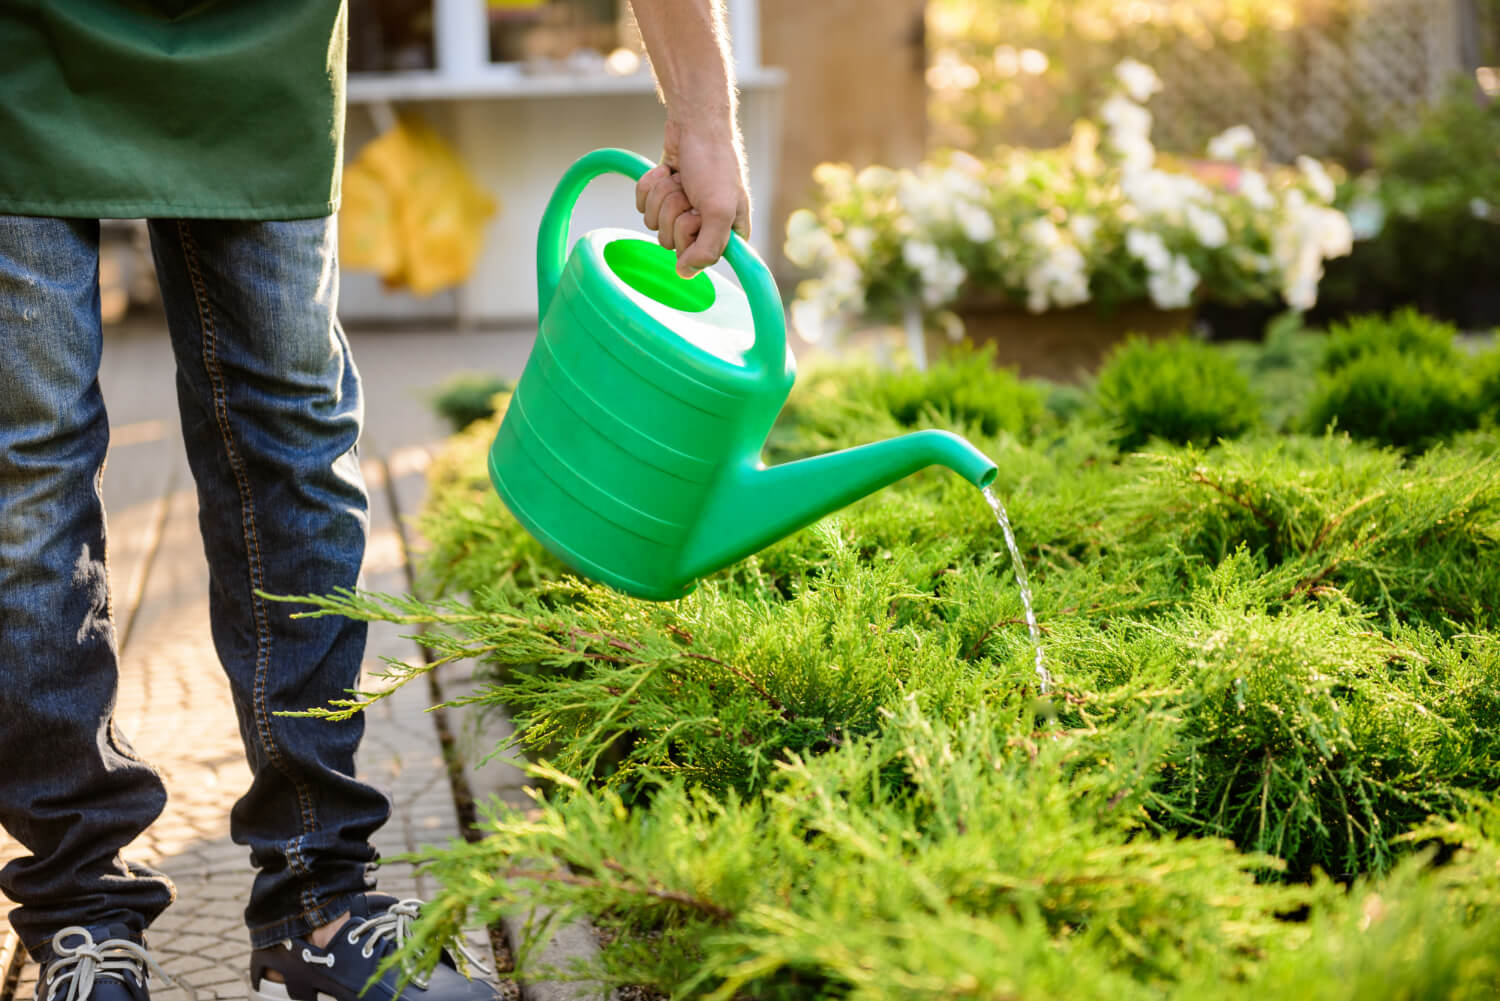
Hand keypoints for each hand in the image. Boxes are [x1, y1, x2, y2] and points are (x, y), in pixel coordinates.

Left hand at [635, 118, 749, 277]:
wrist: (695, 124)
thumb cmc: (715, 164)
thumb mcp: (719, 211)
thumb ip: (708, 249)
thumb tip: (685, 274)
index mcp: (728, 233)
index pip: (700, 258)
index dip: (691, 237)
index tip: (699, 216)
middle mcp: (705, 225)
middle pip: (671, 242)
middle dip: (674, 212)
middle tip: (690, 192)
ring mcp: (683, 210)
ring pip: (655, 223)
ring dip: (663, 196)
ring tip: (681, 179)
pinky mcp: (664, 194)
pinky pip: (643, 204)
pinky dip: (651, 185)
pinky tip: (668, 171)